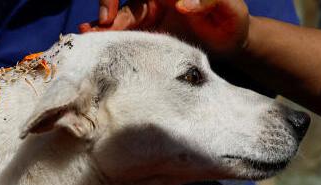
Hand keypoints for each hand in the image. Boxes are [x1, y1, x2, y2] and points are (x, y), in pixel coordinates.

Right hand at [79, 0, 250, 60]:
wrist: (232, 43)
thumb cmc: (233, 20)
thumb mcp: (230, 7)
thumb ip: (211, 0)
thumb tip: (184, 3)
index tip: (112, 13)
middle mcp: (154, 2)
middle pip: (124, 5)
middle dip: (108, 16)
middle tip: (98, 31)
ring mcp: (148, 20)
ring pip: (119, 21)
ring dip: (103, 28)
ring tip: (88, 36)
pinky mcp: (147, 37)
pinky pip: (124, 37)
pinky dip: (109, 39)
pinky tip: (97, 43)